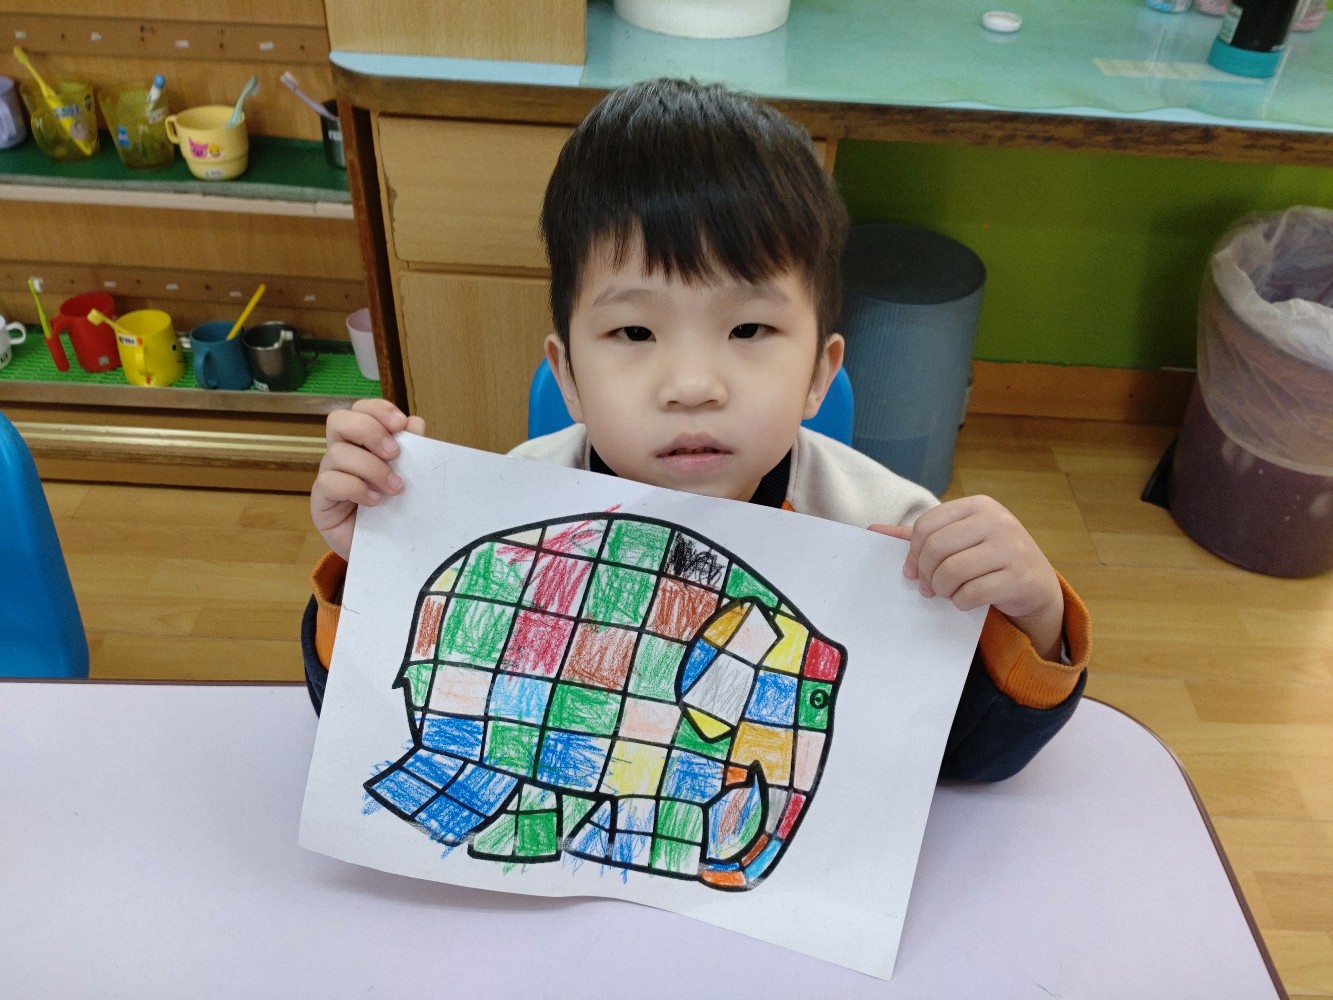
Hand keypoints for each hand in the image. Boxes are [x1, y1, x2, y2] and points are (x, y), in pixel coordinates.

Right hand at [311, 399, 425, 560]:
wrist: (385, 549)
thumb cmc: (395, 508)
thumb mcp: (409, 477)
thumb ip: (412, 450)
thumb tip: (415, 423)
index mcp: (363, 441)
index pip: (361, 409)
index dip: (378, 409)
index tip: (401, 423)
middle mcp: (342, 452)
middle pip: (338, 420)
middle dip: (369, 431)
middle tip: (394, 453)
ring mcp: (329, 475)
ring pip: (337, 453)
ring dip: (371, 468)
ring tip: (395, 488)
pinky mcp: (321, 500)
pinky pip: (329, 482)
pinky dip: (356, 488)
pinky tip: (375, 501)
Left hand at [871, 495, 1063, 660]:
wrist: (1036, 584)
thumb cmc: (989, 558)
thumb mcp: (960, 540)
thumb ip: (920, 535)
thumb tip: (873, 530)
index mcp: (978, 505)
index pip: (927, 524)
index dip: (913, 552)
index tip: (913, 571)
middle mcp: (997, 520)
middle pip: (936, 548)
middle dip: (926, 574)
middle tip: (929, 589)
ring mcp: (1011, 547)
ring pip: (953, 572)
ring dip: (943, 590)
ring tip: (948, 593)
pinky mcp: (1019, 577)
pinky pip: (972, 593)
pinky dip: (961, 602)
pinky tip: (966, 601)